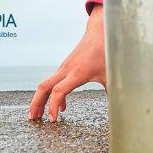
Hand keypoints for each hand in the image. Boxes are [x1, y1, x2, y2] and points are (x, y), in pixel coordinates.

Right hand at [29, 5, 105, 121]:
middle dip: (36, 103)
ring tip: (39, 114)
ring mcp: (64, 68)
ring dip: (40, 99)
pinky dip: (51, 94)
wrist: (100, 33)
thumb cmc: (106, 52)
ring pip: (46, 84)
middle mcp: (66, 70)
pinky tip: (61, 106)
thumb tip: (120, 109)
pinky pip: (54, 82)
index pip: (58, 91)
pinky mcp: (65, 67)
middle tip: (33, 119)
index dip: (52, 106)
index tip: (53, 119)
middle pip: (44, 87)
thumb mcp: (112, 74)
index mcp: (77, 73)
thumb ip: (113, 92)